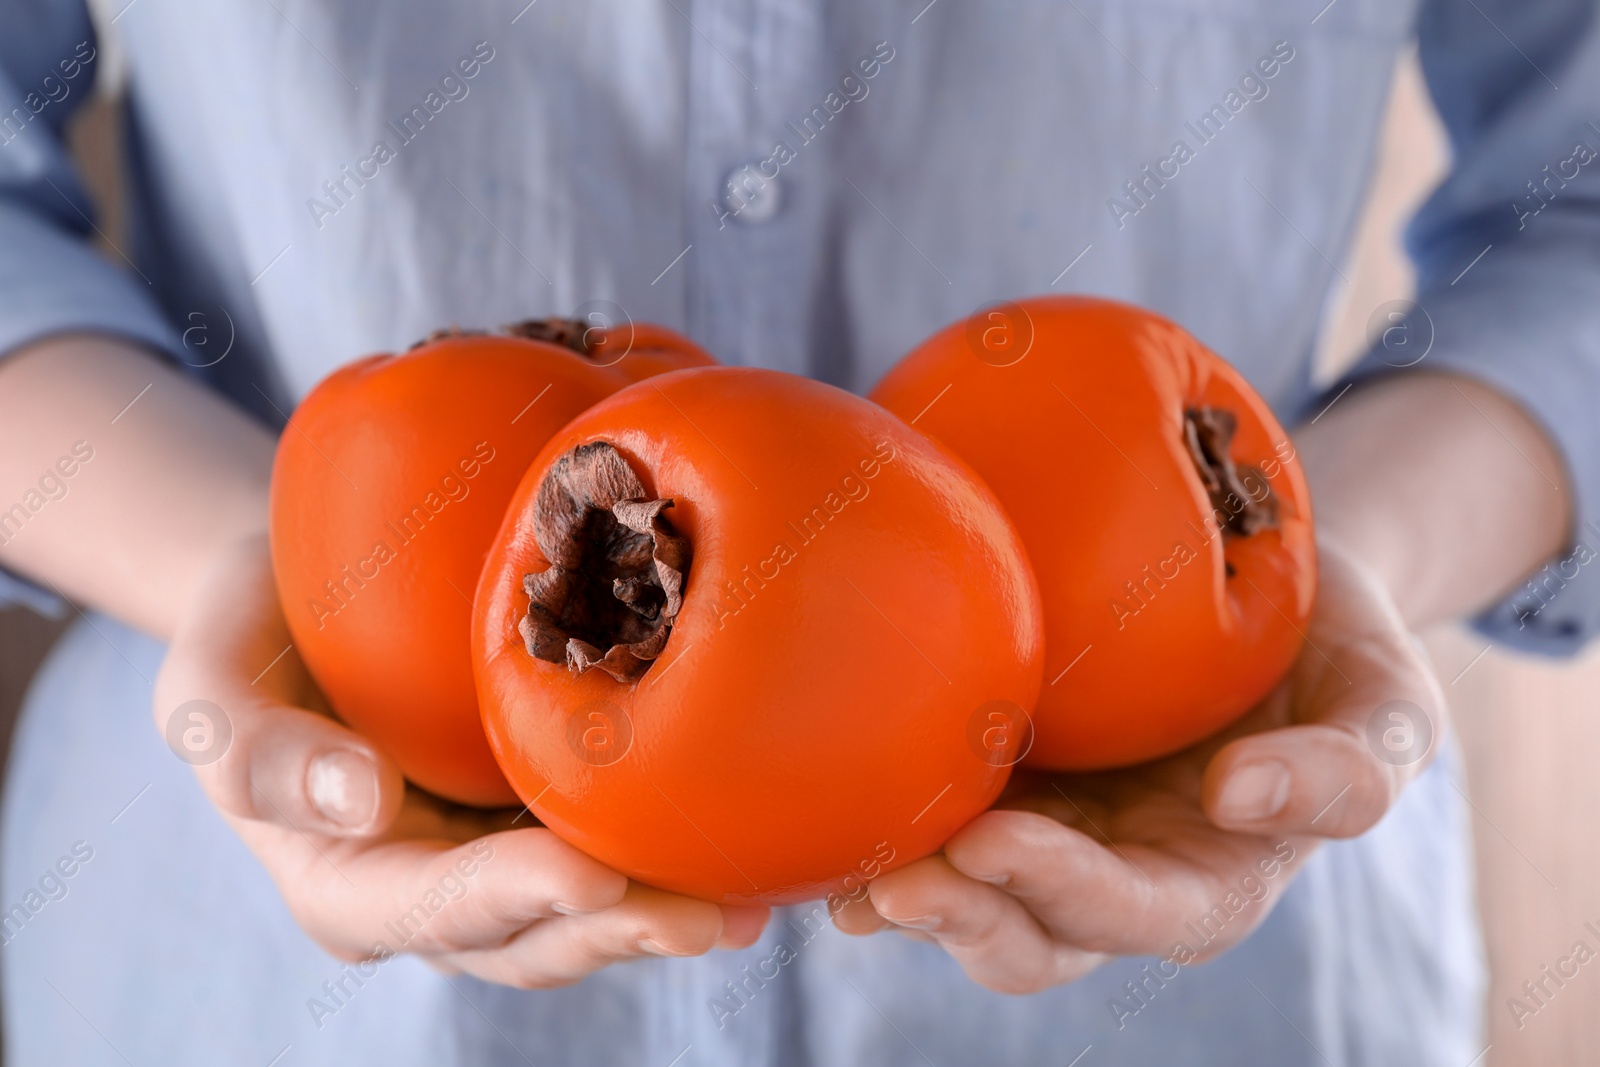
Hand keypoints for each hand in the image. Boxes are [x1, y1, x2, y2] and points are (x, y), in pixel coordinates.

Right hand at [153, 533, 767, 986]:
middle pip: (532, 935)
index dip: (515, 901)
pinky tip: (744, 842)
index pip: (436, 909)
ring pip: (588, 911)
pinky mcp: (544, 811)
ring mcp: (496, 856)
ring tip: (750, 900)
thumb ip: (255, 752)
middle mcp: (431, 890)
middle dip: (619, 929)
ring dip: (666, 909)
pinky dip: (673, 852)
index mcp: (347, 882)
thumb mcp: (210, 682)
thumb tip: (360, 805)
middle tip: (708, 914)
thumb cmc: (248, 629)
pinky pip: (614, 844)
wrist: (303, 587)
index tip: (592, 878)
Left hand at [836, 539, 1442, 993]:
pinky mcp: (992, 768)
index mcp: (1206, 876)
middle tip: (897, 884)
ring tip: (841, 863)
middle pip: (1029, 932)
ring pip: (961, 890)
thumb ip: (1353, 768)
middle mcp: (1112, 867)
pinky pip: (925, 811)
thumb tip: (1238, 801)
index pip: (1137, 913)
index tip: (999, 845)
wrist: (1260, 573)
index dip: (1067, 894)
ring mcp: (1045, 821)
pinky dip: (872, 820)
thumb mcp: (1386, 699)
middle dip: (963, 918)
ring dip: (900, 886)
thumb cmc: (1334, 642)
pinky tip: (819, 798)